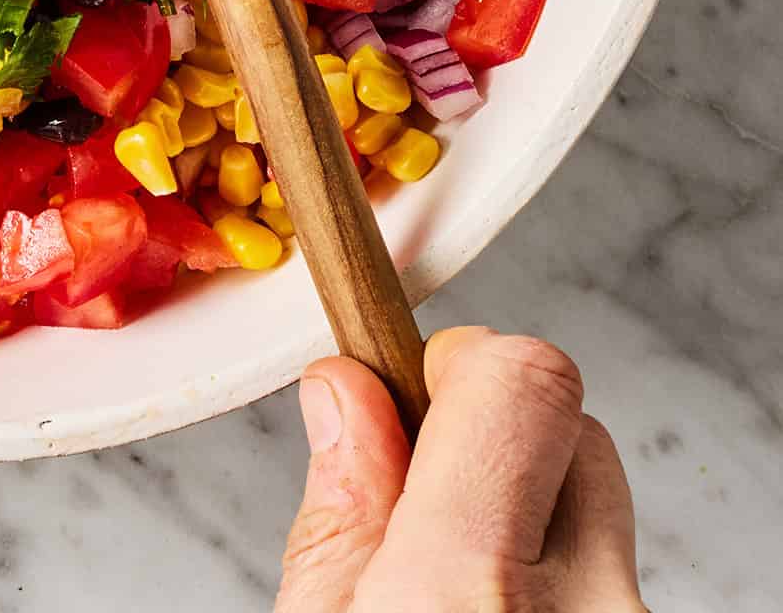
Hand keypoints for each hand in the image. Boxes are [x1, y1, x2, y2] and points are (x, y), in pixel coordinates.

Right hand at [277, 327, 645, 609]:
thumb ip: (340, 513)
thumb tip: (347, 391)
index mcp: (462, 588)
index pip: (520, 379)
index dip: (466, 364)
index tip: (423, 387)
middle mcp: (579, 611)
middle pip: (577, 433)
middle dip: (503, 439)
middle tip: (436, 499)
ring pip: (601, 516)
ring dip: (536, 520)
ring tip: (471, 584)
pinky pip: (612, 579)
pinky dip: (561, 584)